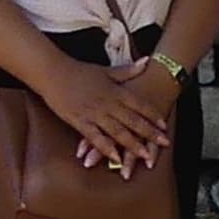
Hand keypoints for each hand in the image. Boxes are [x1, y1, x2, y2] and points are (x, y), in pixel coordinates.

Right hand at [44, 54, 174, 170]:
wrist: (54, 72)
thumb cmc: (80, 71)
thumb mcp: (106, 69)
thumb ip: (127, 70)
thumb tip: (147, 61)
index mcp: (115, 90)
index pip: (139, 104)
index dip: (153, 115)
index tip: (164, 126)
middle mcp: (108, 103)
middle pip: (133, 120)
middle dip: (150, 133)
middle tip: (164, 143)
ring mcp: (94, 113)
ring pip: (117, 131)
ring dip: (133, 144)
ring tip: (145, 155)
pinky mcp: (80, 122)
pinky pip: (95, 137)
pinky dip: (106, 148)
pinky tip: (115, 158)